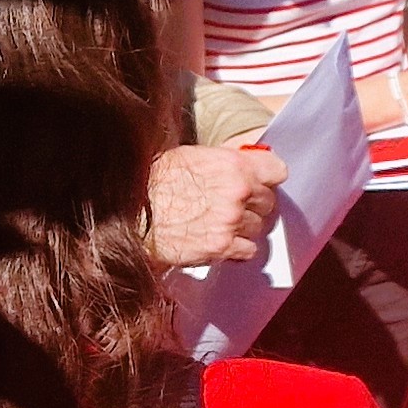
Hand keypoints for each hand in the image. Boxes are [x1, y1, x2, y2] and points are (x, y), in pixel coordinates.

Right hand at [144, 143, 286, 267]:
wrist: (131, 210)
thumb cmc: (152, 180)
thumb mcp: (191, 157)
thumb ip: (224, 165)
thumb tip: (242, 170)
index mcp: (233, 164)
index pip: (277, 170)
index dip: (267, 177)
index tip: (261, 181)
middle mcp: (238, 192)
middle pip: (268, 201)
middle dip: (254, 204)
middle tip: (235, 206)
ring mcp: (232, 221)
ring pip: (259, 227)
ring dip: (244, 228)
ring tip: (221, 224)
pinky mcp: (221, 247)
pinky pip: (248, 250)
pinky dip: (237, 249)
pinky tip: (220, 242)